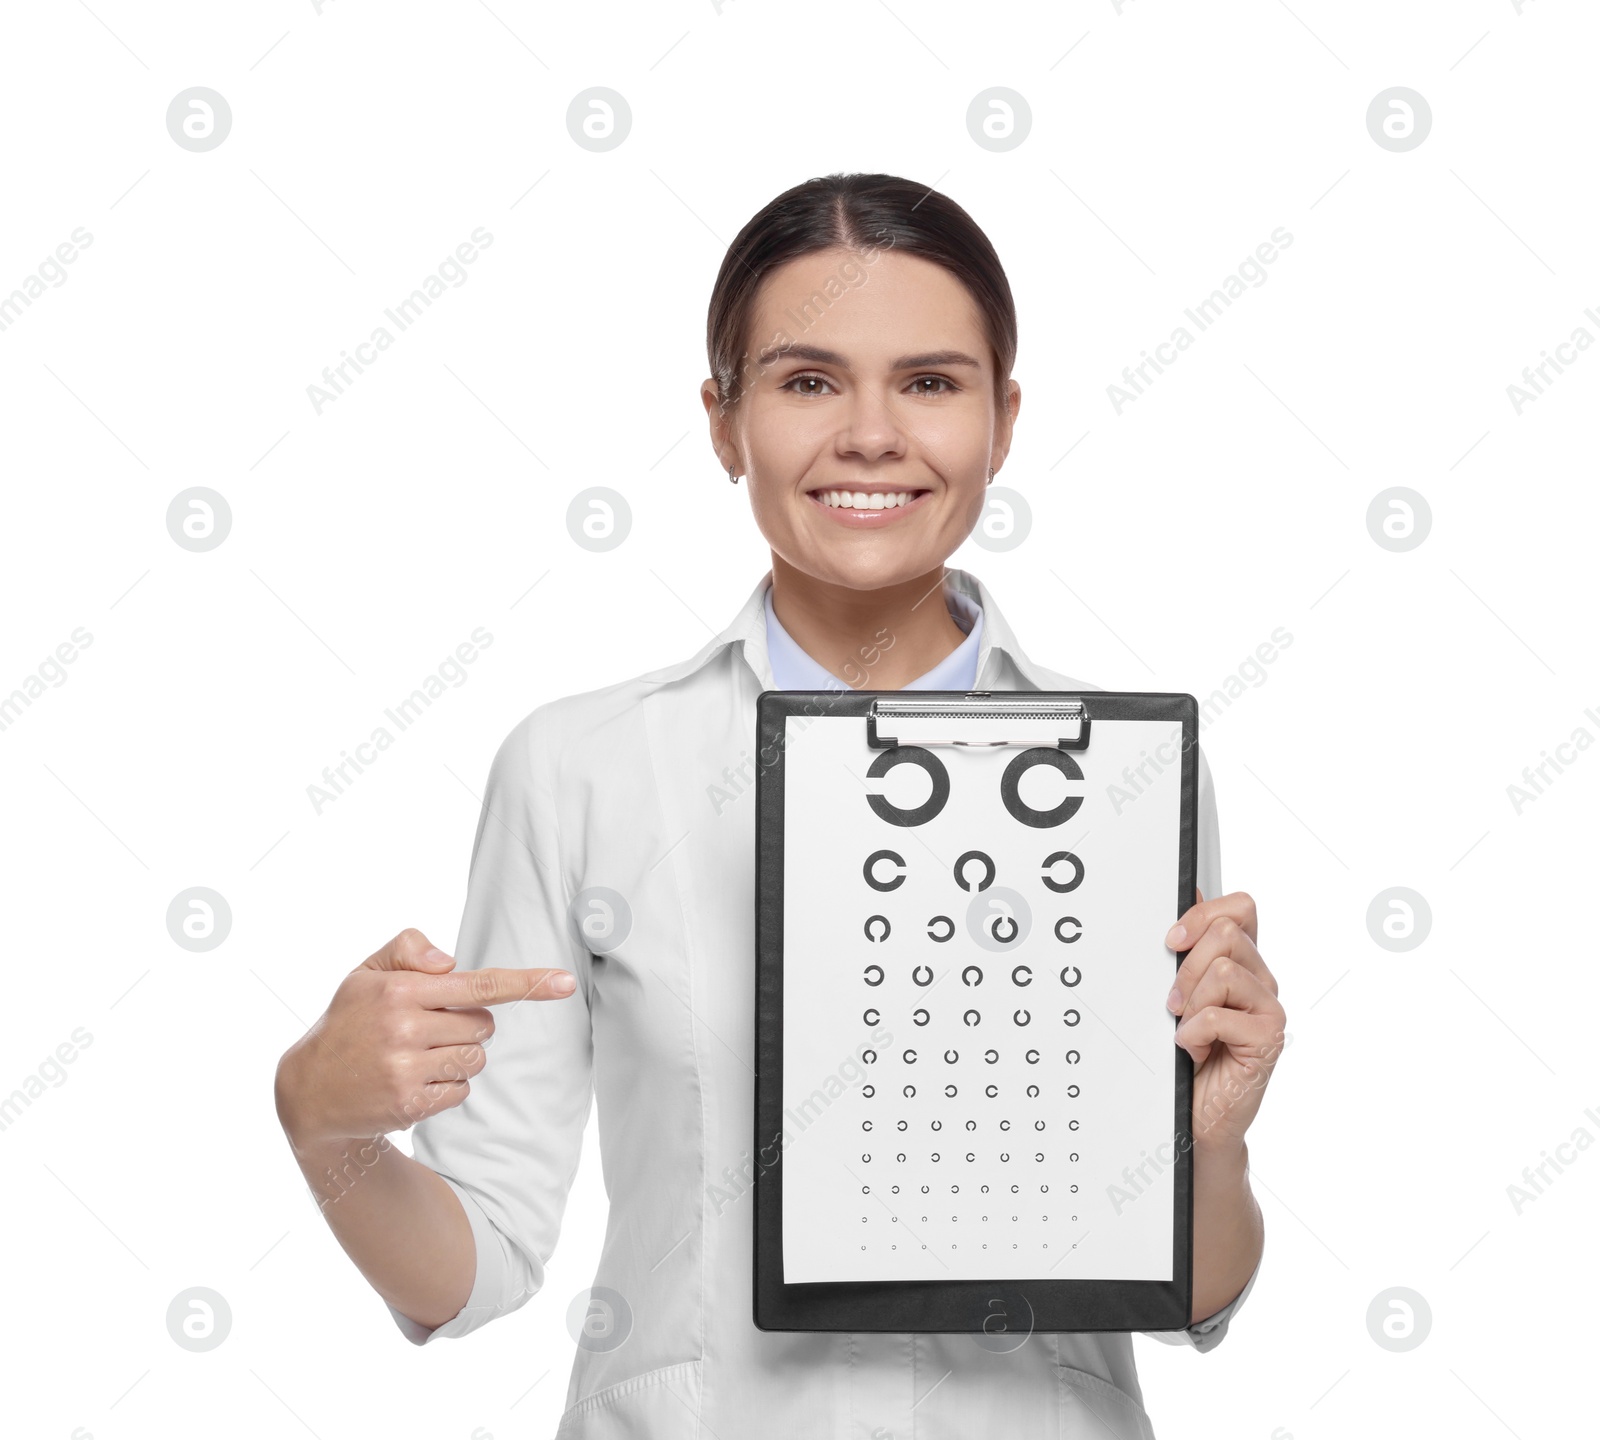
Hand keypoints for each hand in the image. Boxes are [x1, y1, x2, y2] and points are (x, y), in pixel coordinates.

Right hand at [274, 927, 577, 1149]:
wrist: (307, 1091)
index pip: (478, 984)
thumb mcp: (365, 973)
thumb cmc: (348, 1022)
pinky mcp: (410, 1105)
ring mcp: (407, 1070)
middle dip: (466, 1024)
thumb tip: (449, 961)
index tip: (565, 982)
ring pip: (476, 1058)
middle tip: (425, 1028)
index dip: (526, 983)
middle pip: (483, 1024)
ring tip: (417, 1055)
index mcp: (400, 990)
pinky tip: (411, 1081)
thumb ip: (408, 950)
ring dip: (458, 1056)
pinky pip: (461, 1089)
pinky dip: (446, 1085)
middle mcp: (404, 1028)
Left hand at [1164, 888, 1284, 1151]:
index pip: (1240, 908)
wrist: (1200, 1114)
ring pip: (1224, 971)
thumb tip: (1186, 894)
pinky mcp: (1268, 1039)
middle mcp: (1261, 981)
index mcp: (1244, 963)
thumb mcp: (1183, 995)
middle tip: (1174, 1002)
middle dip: (1187, 966)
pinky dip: (1193, 1032)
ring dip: (1190, 1002)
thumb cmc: (1190, 1054)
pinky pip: (1218, 1015)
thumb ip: (1189, 950)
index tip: (1173, 940)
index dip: (1203, 914)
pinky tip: (1194, 1049)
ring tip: (1186, 1028)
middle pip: (1227, 934)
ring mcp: (1268, 1009)